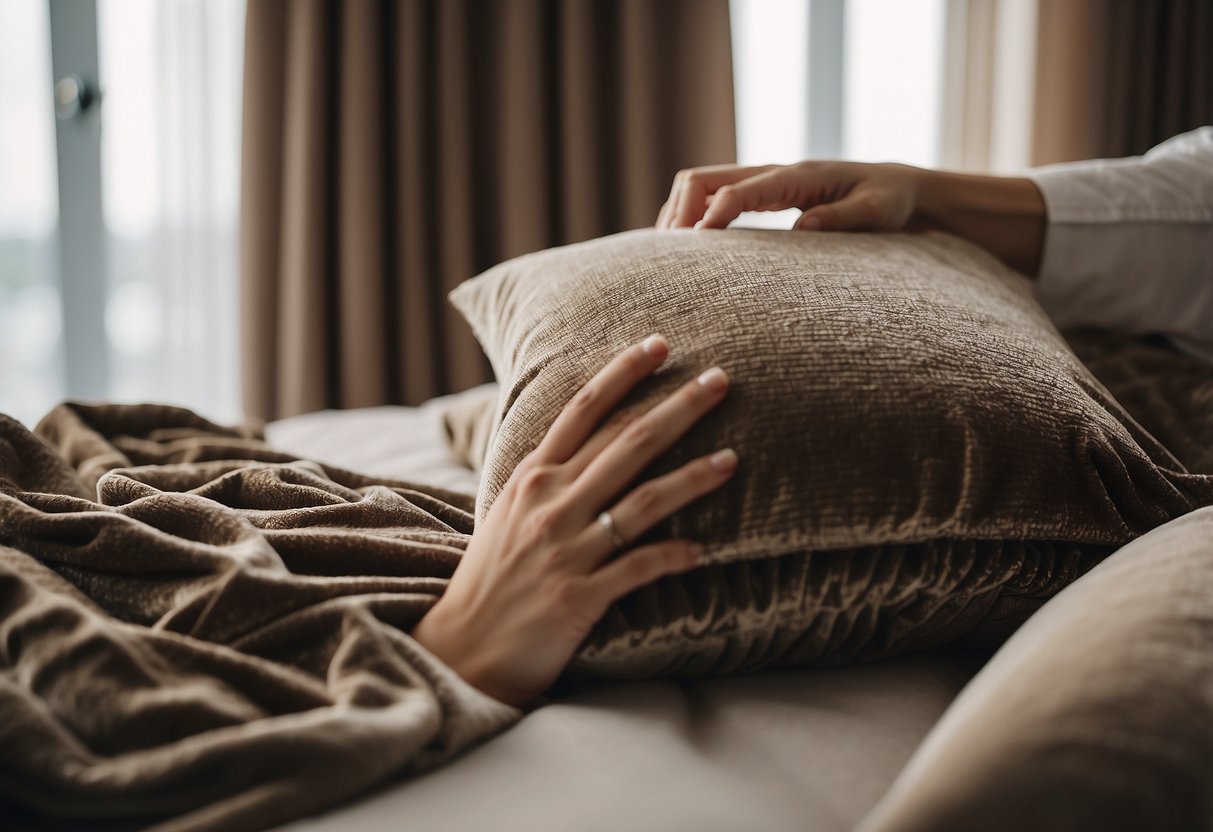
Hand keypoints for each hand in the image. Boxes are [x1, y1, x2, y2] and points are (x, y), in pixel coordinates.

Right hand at [410, 335, 737, 707]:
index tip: (661, 344)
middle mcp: (548, 504)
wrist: (462, 650)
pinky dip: (674, 555)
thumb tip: (593, 443)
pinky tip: (704, 550)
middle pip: (627, 442)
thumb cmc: (492, 579)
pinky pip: (639, 568)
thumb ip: (548, 476)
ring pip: (643, 501)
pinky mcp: (578, 596)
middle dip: (679, 407)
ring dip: (693, 477)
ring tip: (733, 460)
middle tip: (722, 379)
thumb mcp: (507, 512)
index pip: (583, 410)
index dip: (625, 373)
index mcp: (531, 477)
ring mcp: (564, 549)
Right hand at [655, 161, 922, 232]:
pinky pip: (709, 199)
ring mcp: (761, 182)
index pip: (738, 189)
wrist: (895, 186)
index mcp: (796, 177)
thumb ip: (842, 218)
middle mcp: (771, 173)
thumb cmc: (888, 201)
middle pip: (701, 179)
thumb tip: (803, 228)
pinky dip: (689, 219)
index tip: (695, 248)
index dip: (712, 215)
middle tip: (667, 257)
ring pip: (698, 187)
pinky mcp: (759, 194)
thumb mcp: (877, 211)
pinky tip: (684, 250)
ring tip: (666, 257)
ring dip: (676, 215)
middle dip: (678, 213)